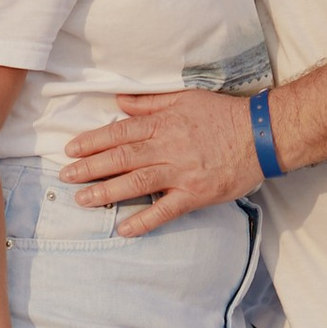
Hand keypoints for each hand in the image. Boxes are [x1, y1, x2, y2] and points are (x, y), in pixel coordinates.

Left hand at [61, 89, 259, 230]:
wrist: (261, 135)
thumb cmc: (223, 115)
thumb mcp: (185, 98)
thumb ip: (150, 102)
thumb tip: (120, 101)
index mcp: (163, 124)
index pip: (119, 133)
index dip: (92, 142)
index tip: (71, 150)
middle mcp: (167, 148)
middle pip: (121, 158)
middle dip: (89, 168)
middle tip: (65, 176)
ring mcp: (180, 173)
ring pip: (136, 183)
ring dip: (106, 192)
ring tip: (82, 200)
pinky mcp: (195, 194)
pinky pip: (165, 210)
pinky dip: (144, 221)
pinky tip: (124, 229)